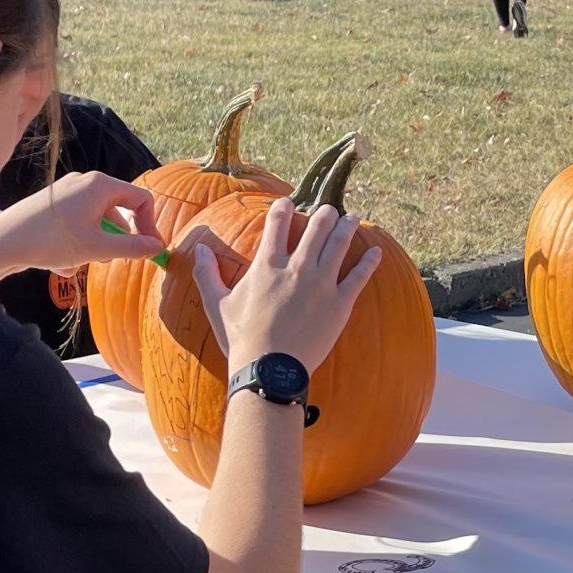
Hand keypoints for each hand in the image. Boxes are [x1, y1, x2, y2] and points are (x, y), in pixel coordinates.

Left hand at [0, 171, 163, 275]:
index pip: (141, 200)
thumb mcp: (97, 248)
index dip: (150, 226)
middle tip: (105, 261)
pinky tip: (61, 263)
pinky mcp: (53, 204)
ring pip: (97, 222)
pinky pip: (78, 224)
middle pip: (118, 212)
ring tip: (75, 265)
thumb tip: (158, 247)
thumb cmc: (52, 241)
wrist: (2, 242)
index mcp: (100, 185)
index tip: (149, 250)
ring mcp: (67, 192)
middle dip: (115, 241)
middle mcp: (85, 182)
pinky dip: (76, 244)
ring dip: (94, 247)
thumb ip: (132, 247)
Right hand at [190, 195, 381, 372]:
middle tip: (329, 210)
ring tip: (353, 217)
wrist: (270, 370)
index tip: (287, 202)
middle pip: (316, 227)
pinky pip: (359, 277)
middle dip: (324, 214)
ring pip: (339, 244)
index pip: (277, 223)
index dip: (283, 208)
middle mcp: (296, 268)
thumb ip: (206, 273)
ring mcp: (321, 284)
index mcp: (267, 265)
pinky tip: (376, 251)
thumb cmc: (241, 339)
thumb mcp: (217, 305)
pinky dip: (369, 262)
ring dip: (347, 226)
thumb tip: (197, 248)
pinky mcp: (340, 303)